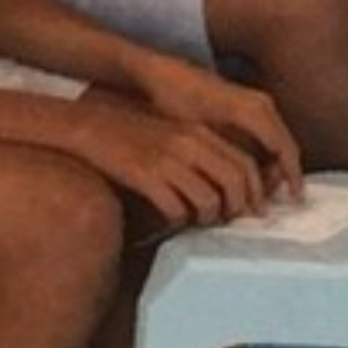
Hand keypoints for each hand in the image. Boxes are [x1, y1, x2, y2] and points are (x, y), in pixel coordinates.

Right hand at [72, 99, 274, 229]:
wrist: (92, 126)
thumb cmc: (134, 135)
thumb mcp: (173, 135)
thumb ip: (200, 152)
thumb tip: (226, 184)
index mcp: (200, 133)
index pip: (244, 164)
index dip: (255, 191)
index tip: (255, 210)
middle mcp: (190, 144)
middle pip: (234, 183)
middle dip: (237, 209)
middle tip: (228, 221)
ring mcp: (169, 160)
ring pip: (209, 200)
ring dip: (207, 218)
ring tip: (196, 221)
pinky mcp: (146, 175)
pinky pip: (176, 208)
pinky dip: (177, 220)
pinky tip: (170, 219)